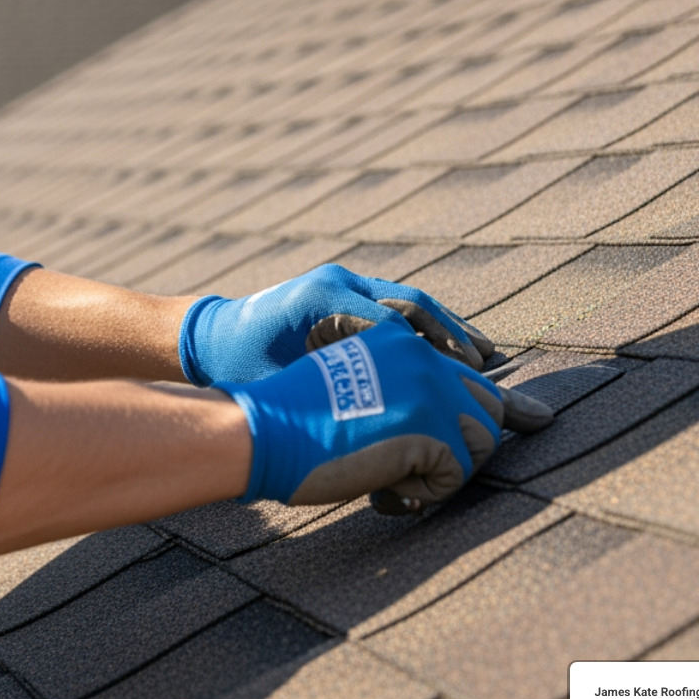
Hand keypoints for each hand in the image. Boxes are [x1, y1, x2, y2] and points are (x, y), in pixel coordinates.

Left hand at [179, 263, 495, 385]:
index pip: (394, 321)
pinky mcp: (345, 297)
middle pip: (412, 304)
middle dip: (454, 336)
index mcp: (323, 297)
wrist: (207, 338)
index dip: (433, 350)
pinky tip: (451, 354)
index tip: (467, 377)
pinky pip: (396, 309)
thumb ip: (326, 391)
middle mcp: (338, 283)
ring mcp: (343, 285)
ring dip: (448, 330)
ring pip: (410, 304)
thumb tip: (383, 415)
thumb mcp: (277, 383)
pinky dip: (427, 330)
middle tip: (490, 366)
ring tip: (485, 359)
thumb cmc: (237, 367)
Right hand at [216, 322, 550, 505]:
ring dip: (443, 472)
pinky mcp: (429, 424)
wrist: (259, 430)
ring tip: (390, 477)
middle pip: (490, 407)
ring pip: (481, 442)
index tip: (539, 419)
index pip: (469, 373)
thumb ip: (398, 396)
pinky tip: (382, 487)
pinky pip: (456, 475)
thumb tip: (452, 438)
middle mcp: (420, 355)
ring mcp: (428, 386)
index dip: (503, 404)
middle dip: (467, 449)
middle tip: (420, 475)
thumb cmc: (289, 423)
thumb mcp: (351, 392)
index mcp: (399, 342)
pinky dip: (423, 494)